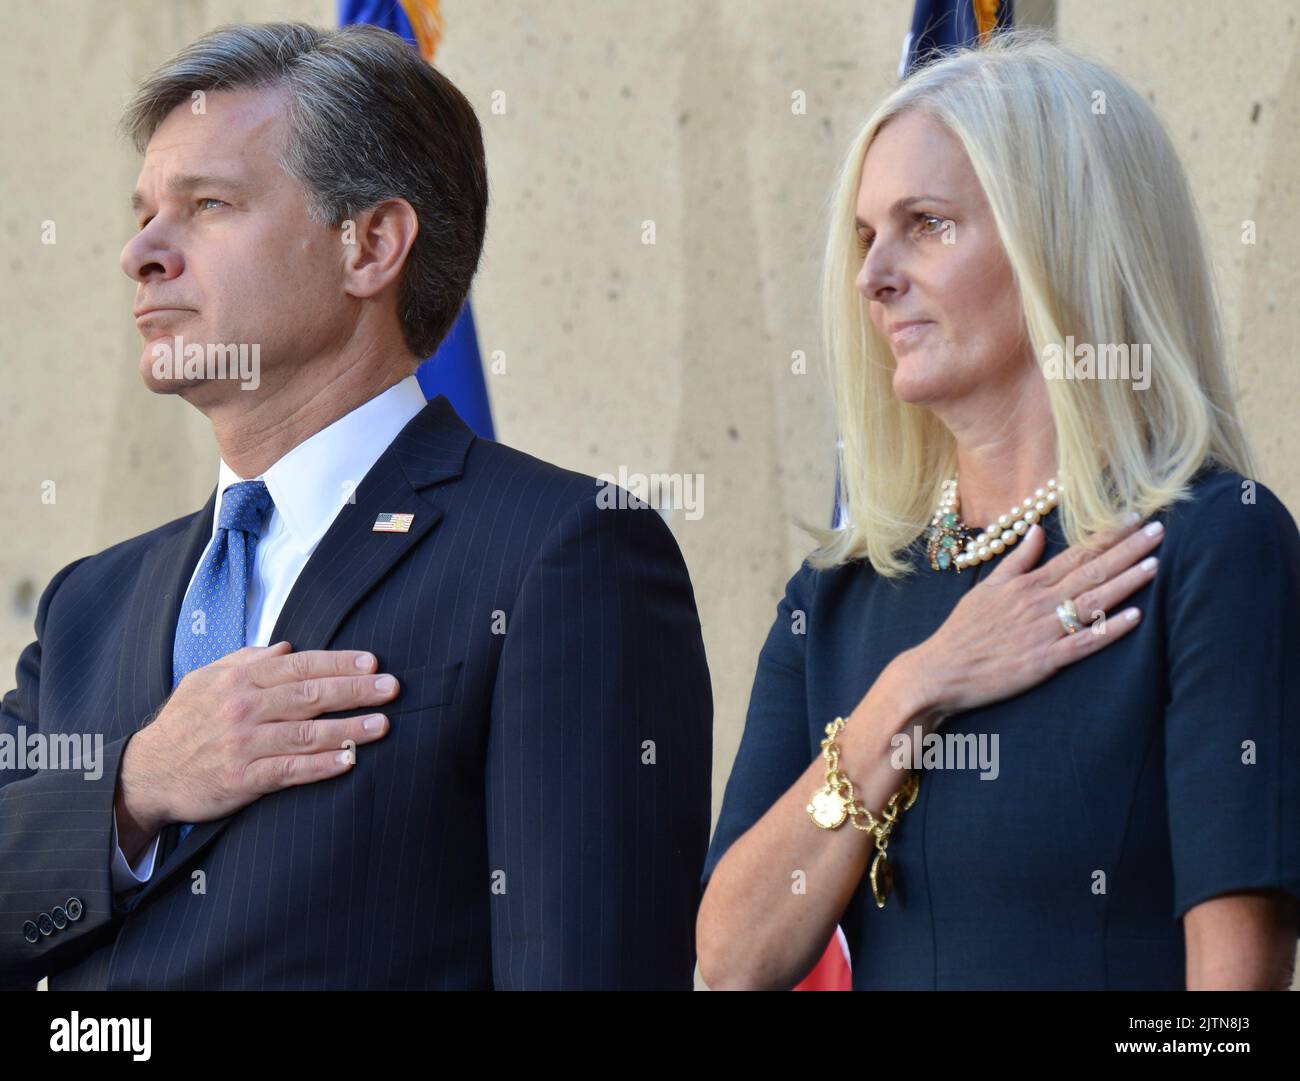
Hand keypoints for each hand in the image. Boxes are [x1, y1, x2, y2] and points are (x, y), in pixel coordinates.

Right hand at [117, 642, 397, 836]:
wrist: (146, 773)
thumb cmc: (185, 722)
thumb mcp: (208, 679)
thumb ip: (248, 661)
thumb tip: (287, 647)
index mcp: (240, 679)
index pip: (300, 665)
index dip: (339, 663)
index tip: (373, 662)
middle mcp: (244, 707)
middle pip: (310, 695)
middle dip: (356, 690)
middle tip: (392, 688)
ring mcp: (244, 744)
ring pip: (306, 734)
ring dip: (349, 729)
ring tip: (383, 725)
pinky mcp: (242, 778)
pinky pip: (289, 771)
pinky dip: (321, 766)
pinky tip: (349, 761)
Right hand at [910, 513, 1163, 720]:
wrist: (941, 670)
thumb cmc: (963, 630)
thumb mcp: (985, 587)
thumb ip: (1016, 560)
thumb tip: (1037, 530)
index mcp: (1027, 583)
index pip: (1075, 553)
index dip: (1107, 534)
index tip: (1132, 517)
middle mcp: (1039, 602)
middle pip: (1092, 570)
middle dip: (1128, 549)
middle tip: (1159, 529)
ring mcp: (1044, 631)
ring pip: (1093, 601)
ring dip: (1126, 582)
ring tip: (1155, 564)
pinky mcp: (1045, 660)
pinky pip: (1084, 643)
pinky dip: (1109, 629)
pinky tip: (1135, 617)